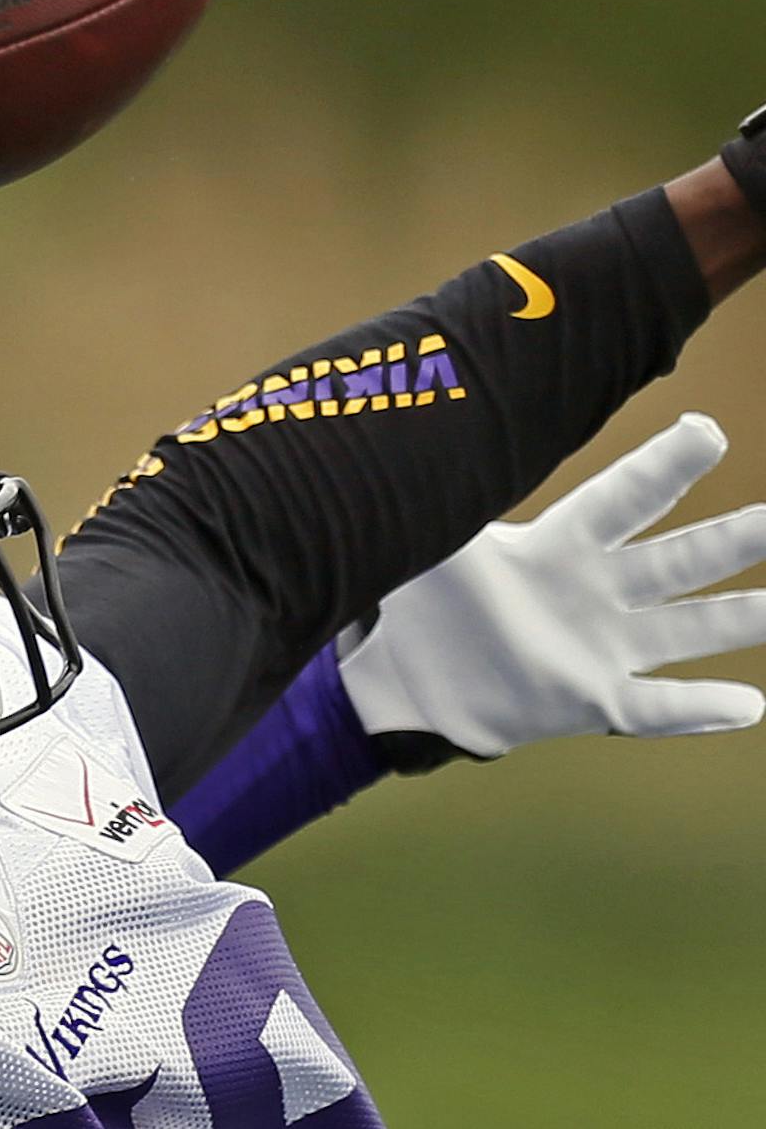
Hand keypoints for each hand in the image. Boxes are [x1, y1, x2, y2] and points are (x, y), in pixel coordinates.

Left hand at [339, 412, 765, 764]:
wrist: (410, 674)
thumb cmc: (424, 597)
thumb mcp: (428, 543)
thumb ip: (433, 497)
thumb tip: (403, 427)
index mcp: (555, 546)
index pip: (618, 500)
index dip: (660, 468)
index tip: (706, 431)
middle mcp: (592, 591)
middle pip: (676, 560)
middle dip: (734, 538)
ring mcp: (600, 646)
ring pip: (686, 628)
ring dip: (744, 617)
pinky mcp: (591, 698)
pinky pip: (654, 707)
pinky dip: (697, 708)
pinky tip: (749, 705)